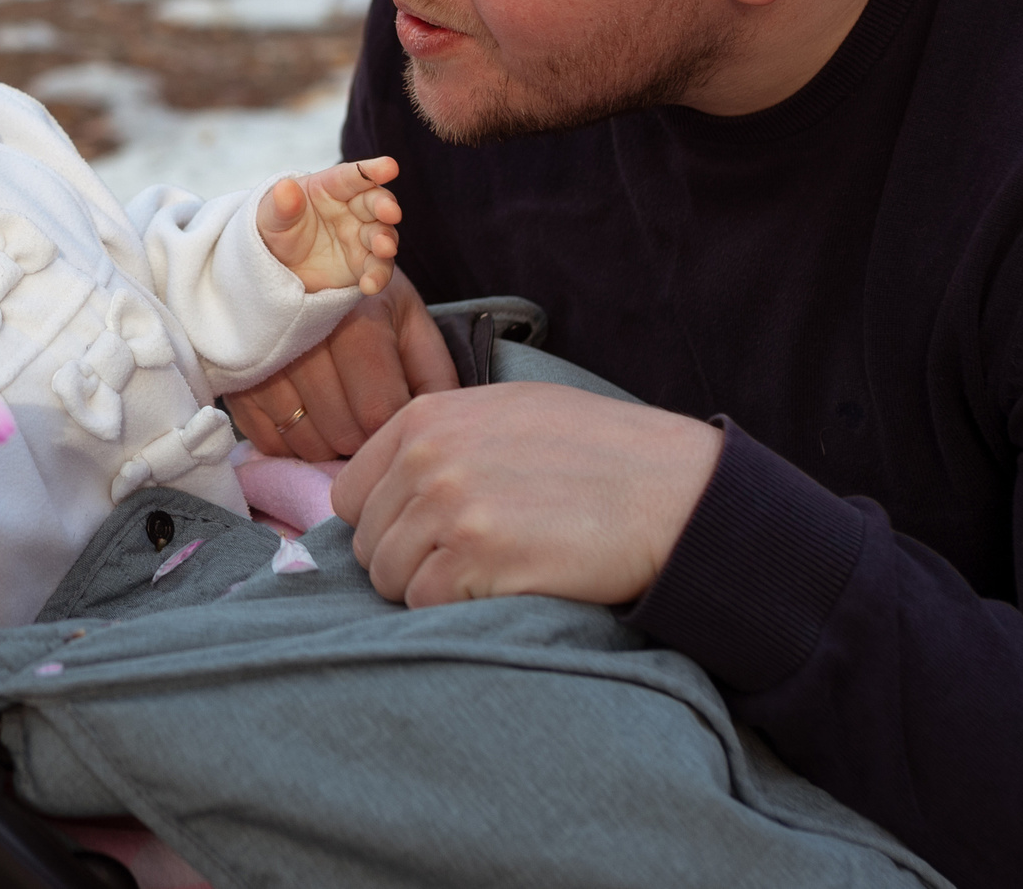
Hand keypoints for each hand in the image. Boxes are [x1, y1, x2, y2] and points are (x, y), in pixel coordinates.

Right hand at [229, 265, 457, 458]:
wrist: (286, 264)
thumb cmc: (359, 295)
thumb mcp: (407, 316)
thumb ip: (434, 370)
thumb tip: (448, 425)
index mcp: (357, 322)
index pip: (380, 412)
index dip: (395, 430)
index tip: (398, 423)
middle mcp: (305, 343)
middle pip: (344, 433)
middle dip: (366, 439)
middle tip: (369, 419)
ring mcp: (264, 364)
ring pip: (307, 443)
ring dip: (331, 444)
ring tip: (340, 414)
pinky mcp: (237, 383)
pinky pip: (271, 443)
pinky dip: (294, 444)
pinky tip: (309, 416)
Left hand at [257, 156, 401, 295]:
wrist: (276, 264)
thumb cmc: (277, 228)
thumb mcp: (271, 217)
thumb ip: (282, 205)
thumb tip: (286, 188)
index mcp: (330, 187)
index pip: (352, 176)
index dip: (371, 170)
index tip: (390, 166)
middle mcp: (351, 208)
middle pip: (375, 202)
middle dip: (386, 206)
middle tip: (391, 212)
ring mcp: (360, 236)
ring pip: (382, 234)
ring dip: (386, 241)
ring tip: (384, 249)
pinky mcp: (363, 264)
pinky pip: (377, 268)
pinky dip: (378, 276)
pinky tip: (369, 285)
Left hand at [331, 383, 722, 607]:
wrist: (671, 489)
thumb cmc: (599, 453)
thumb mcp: (508, 414)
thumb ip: (442, 441)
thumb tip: (391, 490)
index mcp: (428, 418)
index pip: (351, 496)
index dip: (385, 526)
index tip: (427, 538)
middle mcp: (428, 457)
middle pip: (368, 545)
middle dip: (410, 563)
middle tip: (473, 562)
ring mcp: (450, 506)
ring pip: (392, 580)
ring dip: (434, 590)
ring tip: (494, 572)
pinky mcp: (477, 557)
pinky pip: (427, 604)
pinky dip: (459, 609)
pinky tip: (506, 586)